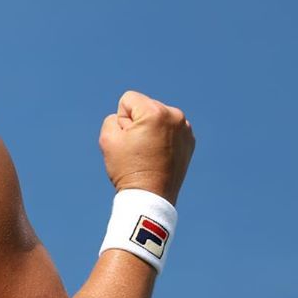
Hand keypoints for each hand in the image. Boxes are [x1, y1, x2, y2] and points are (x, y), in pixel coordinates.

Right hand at [99, 90, 194, 205]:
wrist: (150, 197)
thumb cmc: (127, 168)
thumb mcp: (108, 138)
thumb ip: (113, 118)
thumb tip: (130, 117)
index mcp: (156, 112)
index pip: (128, 100)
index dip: (121, 119)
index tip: (128, 140)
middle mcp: (175, 116)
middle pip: (144, 107)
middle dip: (137, 123)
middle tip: (138, 149)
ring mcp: (185, 129)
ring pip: (156, 118)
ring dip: (150, 130)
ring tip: (149, 153)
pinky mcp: (190, 141)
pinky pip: (169, 130)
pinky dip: (162, 139)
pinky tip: (160, 155)